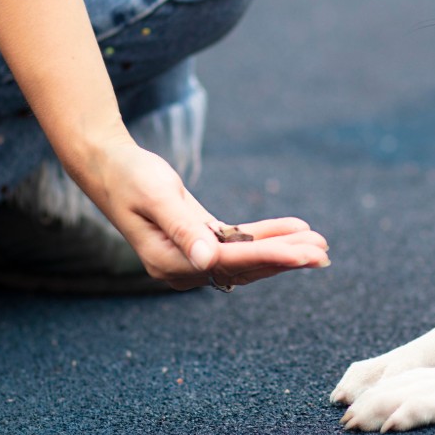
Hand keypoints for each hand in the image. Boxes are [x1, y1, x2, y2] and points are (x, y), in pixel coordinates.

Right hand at [80, 136, 328, 289]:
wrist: (109, 167)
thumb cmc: (130, 177)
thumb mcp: (156, 197)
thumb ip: (184, 229)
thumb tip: (209, 261)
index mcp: (169, 263)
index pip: (230, 261)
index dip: (270, 256)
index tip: (304, 254)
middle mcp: (183, 268)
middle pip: (245, 265)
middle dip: (286, 258)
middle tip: (324, 252)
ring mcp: (193, 257)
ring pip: (247, 257)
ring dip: (284, 250)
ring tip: (321, 244)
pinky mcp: (201, 241)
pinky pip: (241, 242)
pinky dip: (268, 236)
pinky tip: (296, 229)